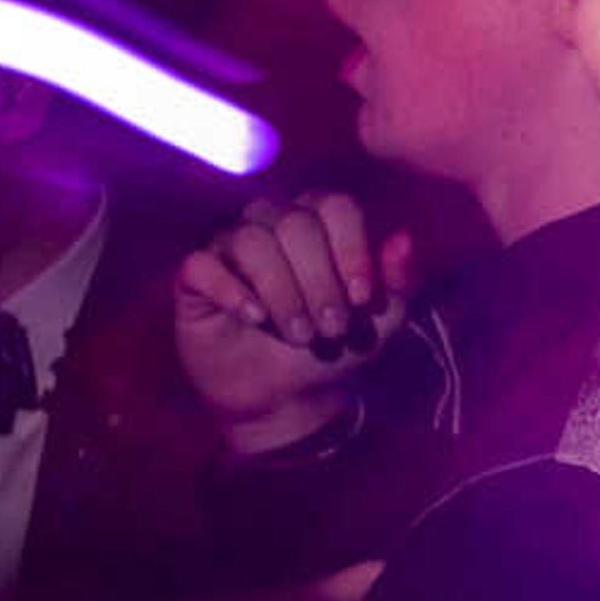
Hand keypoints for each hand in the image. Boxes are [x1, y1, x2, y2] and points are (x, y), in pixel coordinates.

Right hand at [173, 191, 419, 455]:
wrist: (290, 395)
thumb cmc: (339, 344)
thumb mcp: (384, 319)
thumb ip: (399, 280)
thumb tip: (405, 239)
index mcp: (321, 222)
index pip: (336, 205)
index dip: (351, 248)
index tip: (361, 297)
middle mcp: (273, 223)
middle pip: (296, 223)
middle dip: (319, 280)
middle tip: (331, 328)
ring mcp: (229, 246)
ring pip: (251, 240)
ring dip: (282, 291)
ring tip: (299, 334)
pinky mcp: (194, 277)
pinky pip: (202, 264)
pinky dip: (232, 291)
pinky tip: (254, 318)